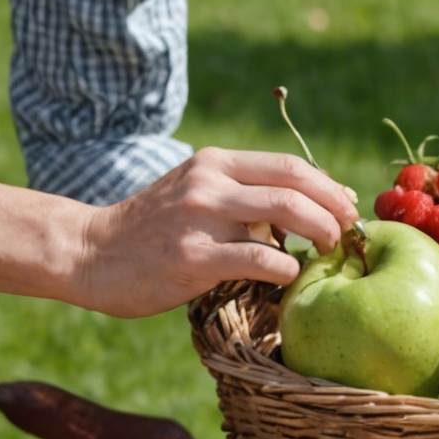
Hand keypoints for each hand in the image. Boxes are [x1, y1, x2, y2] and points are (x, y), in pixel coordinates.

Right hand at [74, 147, 360, 317]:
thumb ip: (241, 194)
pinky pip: (259, 259)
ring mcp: (201, 218)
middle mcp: (209, 183)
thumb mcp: (195, 193)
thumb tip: (307, 203)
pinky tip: (290, 275)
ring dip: (320, 233)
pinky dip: (286, 268)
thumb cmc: (152, 230)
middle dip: (333, 209)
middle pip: (295, 185)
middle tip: (347, 233)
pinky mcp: (194, 258)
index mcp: (213, 162)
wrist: (89, 253)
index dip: (328, 186)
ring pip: (285, 214)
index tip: (348, 206)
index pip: (289, 165)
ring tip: (329, 251)